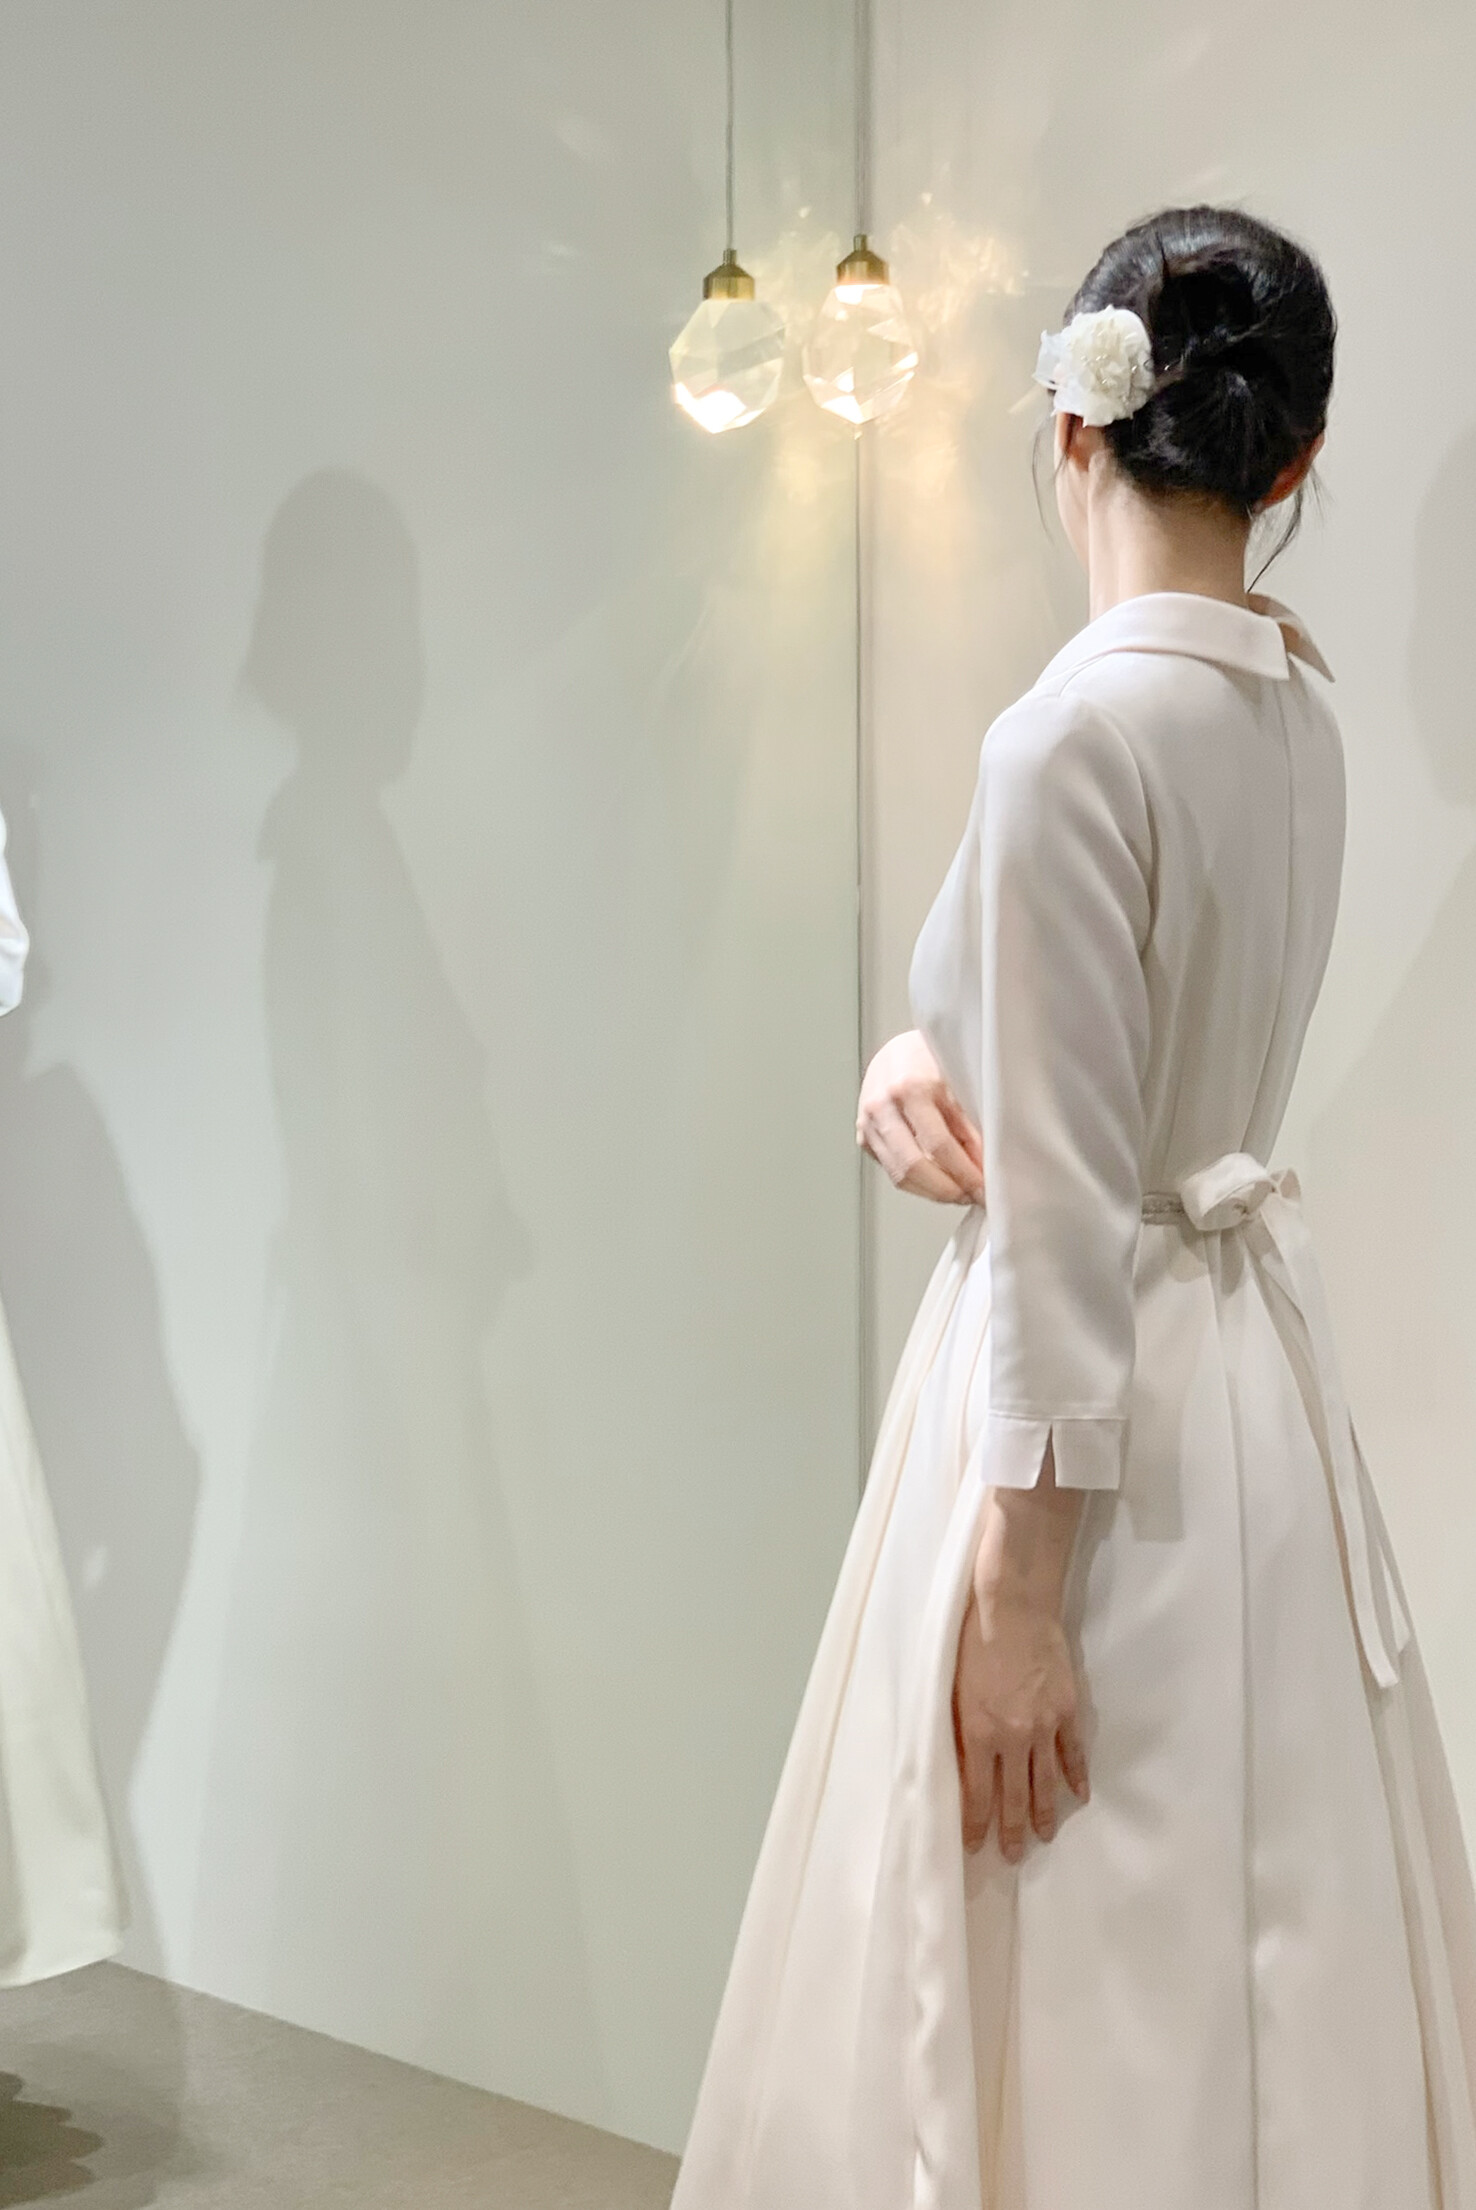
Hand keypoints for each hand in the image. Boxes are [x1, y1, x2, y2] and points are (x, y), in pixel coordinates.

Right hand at [856, 1030, 982, 1204]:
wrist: (898, 1049)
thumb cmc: (931, 1059)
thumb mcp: (958, 1082)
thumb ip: (969, 1124)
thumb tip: (984, 1166)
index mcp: (910, 1087)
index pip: (939, 1145)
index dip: (965, 1173)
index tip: (985, 1187)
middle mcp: (883, 1105)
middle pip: (914, 1166)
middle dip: (948, 1190)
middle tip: (972, 1196)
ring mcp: (868, 1121)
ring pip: (900, 1175)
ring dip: (933, 1192)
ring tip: (959, 1193)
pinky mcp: (864, 1135)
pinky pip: (891, 1171)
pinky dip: (918, 1183)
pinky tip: (938, 1182)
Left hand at [953, 1577, 1088, 1861]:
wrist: (1013, 1607)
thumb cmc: (973, 1642)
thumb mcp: (954, 1691)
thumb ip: (963, 1732)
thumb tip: (967, 1768)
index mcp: (980, 1733)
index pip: (979, 1794)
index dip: (977, 1825)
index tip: (976, 1847)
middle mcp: (1015, 1738)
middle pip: (1014, 1797)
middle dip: (1012, 1831)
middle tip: (1014, 1856)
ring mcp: (1046, 1725)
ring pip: (1045, 1782)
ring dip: (1044, 1812)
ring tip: (1044, 1835)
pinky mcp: (1068, 1709)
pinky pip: (1073, 1753)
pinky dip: (1076, 1776)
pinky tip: (1077, 1795)